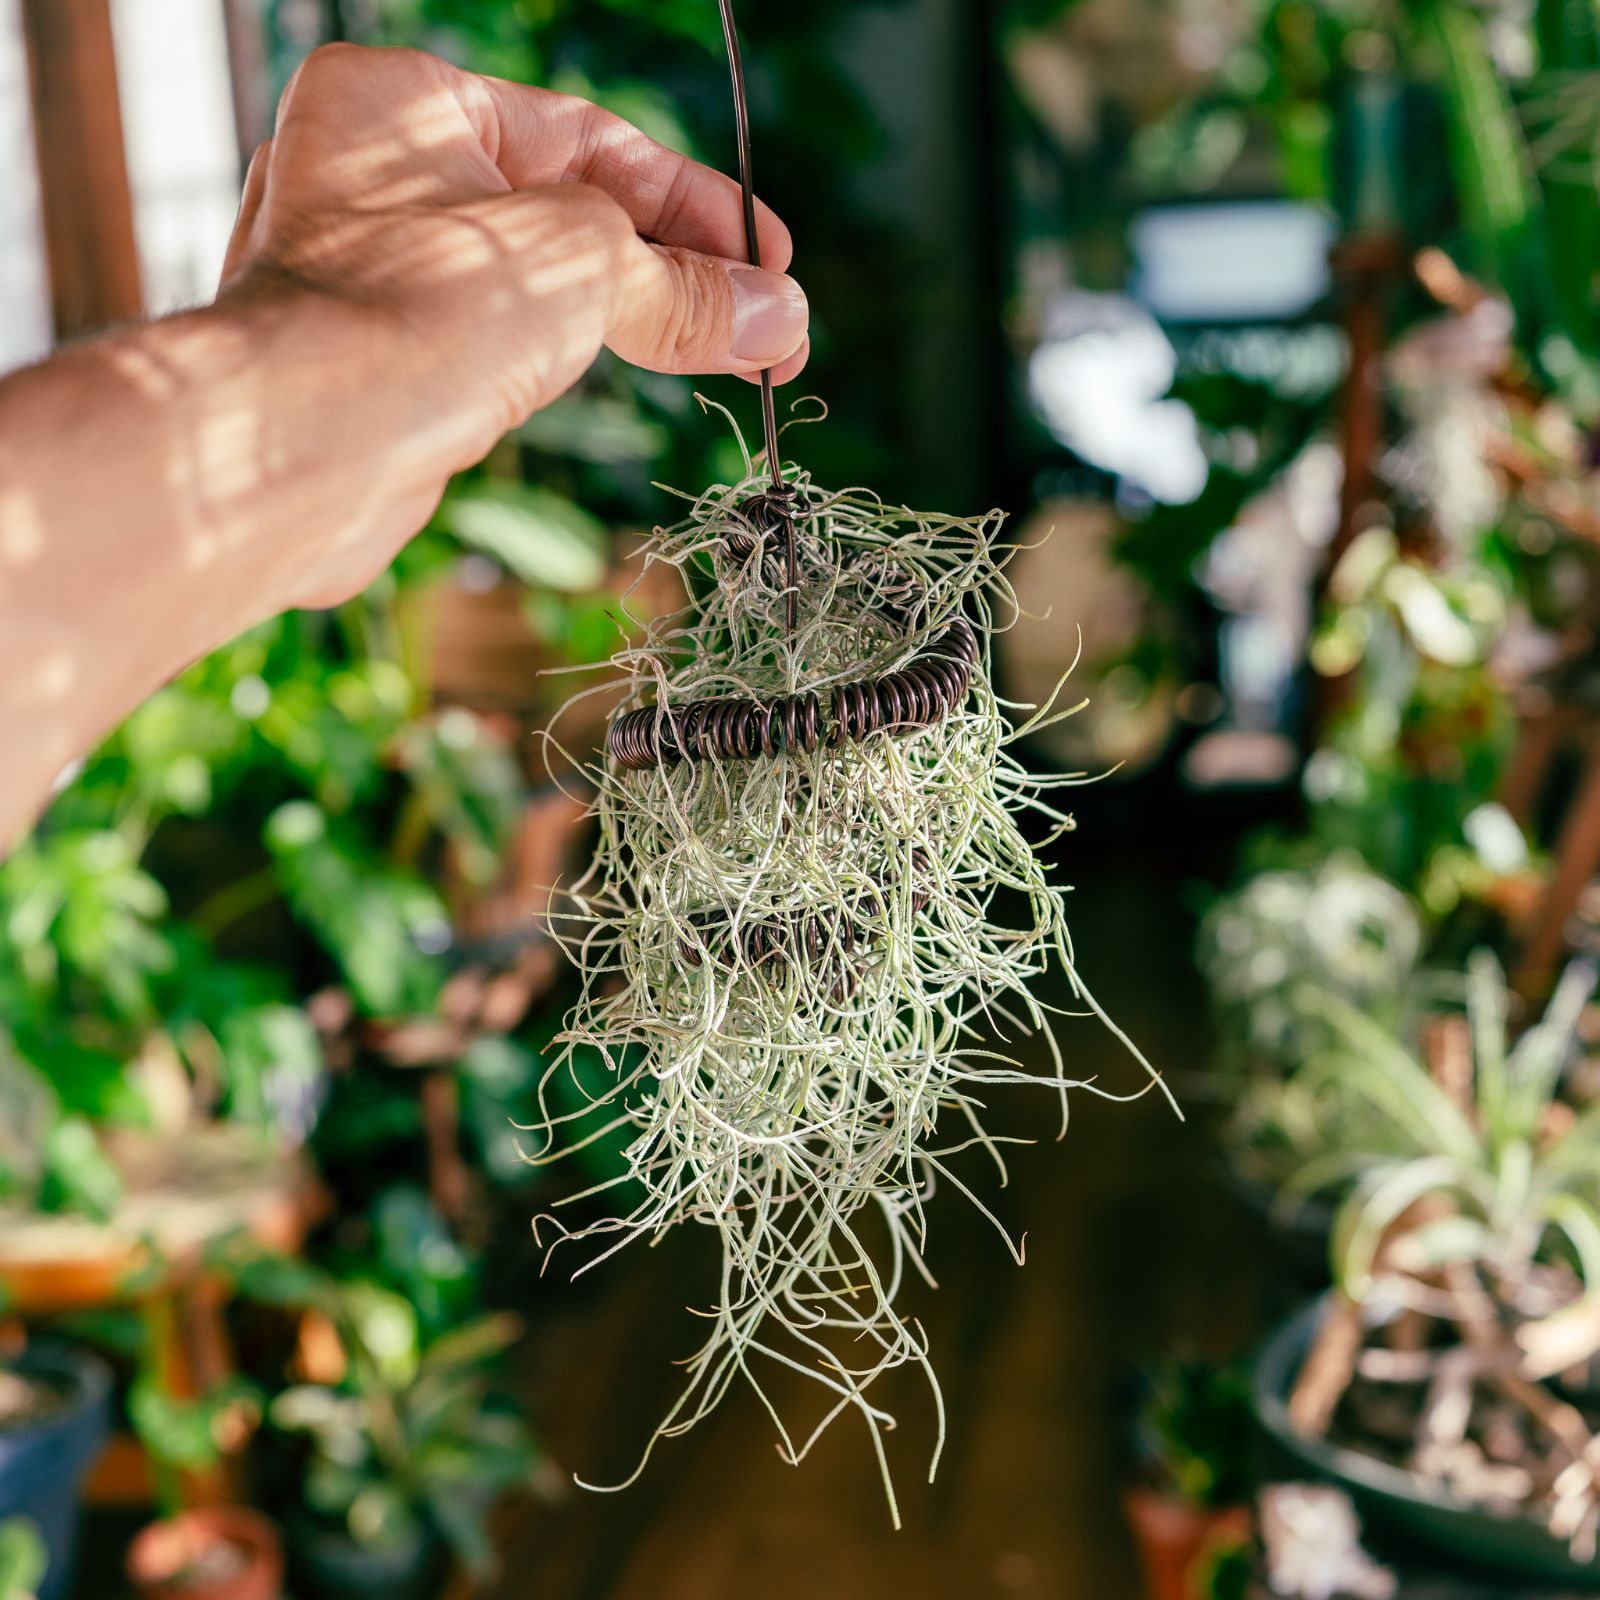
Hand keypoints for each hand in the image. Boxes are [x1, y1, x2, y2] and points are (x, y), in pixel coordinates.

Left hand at [220, 43, 808, 601]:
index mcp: (405, 103)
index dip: (695, 200)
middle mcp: (379, 178)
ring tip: (738, 354)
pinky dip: (579, 359)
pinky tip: (641, 375)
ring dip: (643, 317)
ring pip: (539, 284)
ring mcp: (378, 276)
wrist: (303, 449)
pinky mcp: (385, 364)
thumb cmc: (414, 313)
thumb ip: (681, 286)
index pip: (586, 137)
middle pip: (569, 211)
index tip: (769, 258)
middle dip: (680, 268)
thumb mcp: (582, 266)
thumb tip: (778, 315)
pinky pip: (505, 344)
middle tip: (769, 320)